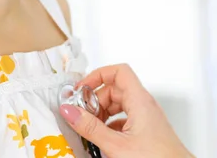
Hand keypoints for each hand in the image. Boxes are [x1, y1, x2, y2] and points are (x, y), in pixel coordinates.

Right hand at [59, 64, 193, 157]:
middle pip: (114, 89)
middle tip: (81, 115)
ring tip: (90, 128)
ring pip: (118, 105)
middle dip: (95, 100)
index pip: (118, 72)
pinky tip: (103, 139)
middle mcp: (144, 105)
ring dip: (102, 113)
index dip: (98, 76)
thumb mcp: (116, 145)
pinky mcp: (146, 131)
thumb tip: (70, 111)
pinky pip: (124, 119)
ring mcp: (146, 117)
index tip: (81, 90)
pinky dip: (110, 125)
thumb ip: (91, 128)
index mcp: (140, 100)